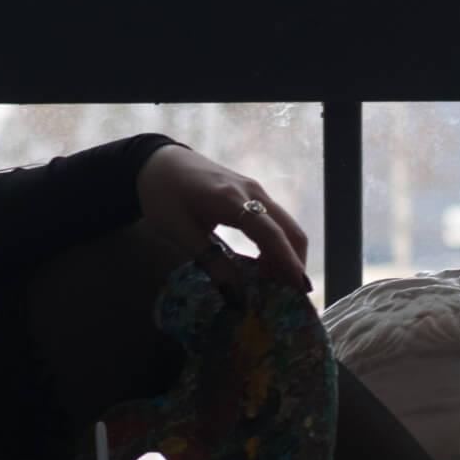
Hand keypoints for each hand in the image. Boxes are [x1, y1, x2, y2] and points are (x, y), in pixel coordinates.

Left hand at [135, 144, 312, 298]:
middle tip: (293, 297)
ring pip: (286, 226)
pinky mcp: (253, 195)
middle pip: (289, 229)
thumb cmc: (163, 194)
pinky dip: (278, 245)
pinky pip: (275, 222)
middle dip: (296, 263)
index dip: (287, 262)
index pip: (270, 233)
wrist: (159, 162)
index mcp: (229, 199)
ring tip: (277, 287)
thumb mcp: (180, 232)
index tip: (300, 289)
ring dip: (288, 255)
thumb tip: (236, 297)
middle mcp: (251, 192)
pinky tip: (265, 266)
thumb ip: (211, 263)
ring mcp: (255, 191)